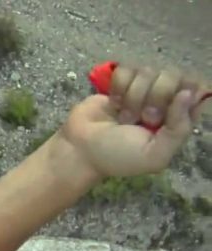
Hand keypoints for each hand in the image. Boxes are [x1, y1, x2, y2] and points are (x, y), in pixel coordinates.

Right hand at [59, 65, 207, 177]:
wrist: (80, 149)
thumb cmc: (118, 156)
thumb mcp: (155, 155)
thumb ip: (179, 129)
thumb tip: (189, 94)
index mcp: (178, 118)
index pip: (195, 89)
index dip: (183, 95)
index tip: (168, 111)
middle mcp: (164, 100)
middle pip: (173, 75)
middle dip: (155, 98)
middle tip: (144, 119)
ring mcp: (142, 89)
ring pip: (149, 71)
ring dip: (133, 97)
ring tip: (124, 117)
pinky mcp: (120, 82)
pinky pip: (127, 69)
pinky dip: (118, 87)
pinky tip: (114, 104)